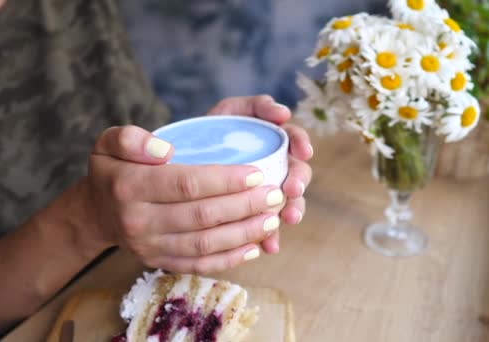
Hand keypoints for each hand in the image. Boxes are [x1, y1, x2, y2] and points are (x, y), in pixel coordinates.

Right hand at [79, 126, 285, 273]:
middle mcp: (138, 221)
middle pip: (202, 216)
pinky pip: (199, 264)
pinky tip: (255, 246)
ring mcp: (149, 247)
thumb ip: (131, 138)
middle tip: (275, 194)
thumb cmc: (113, 170)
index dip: (225, 180)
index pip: (186, 184)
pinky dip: (230, 258)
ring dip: (244, 233)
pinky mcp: (160, 262)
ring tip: (273, 218)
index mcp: (128, 186)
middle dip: (244, 206)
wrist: (97, 213)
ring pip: (205, 244)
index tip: (257, 173)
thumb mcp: (109, 143)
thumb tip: (165, 150)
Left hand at [207, 95, 313, 253]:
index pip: (296, 139)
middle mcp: (277, 167)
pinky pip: (267, 228)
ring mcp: (268, 193)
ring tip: (289, 218)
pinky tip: (269, 246)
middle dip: (299, 182)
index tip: (303, 151)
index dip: (302, 144)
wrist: (185, 163)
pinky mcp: (255, 215)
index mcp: (275, 141)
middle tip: (293, 189)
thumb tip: (283, 112)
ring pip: (288, 203)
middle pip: (297, 173)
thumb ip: (256, 106)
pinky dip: (270, 237)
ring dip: (292, 210)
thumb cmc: (213, 131)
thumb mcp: (232, 111)